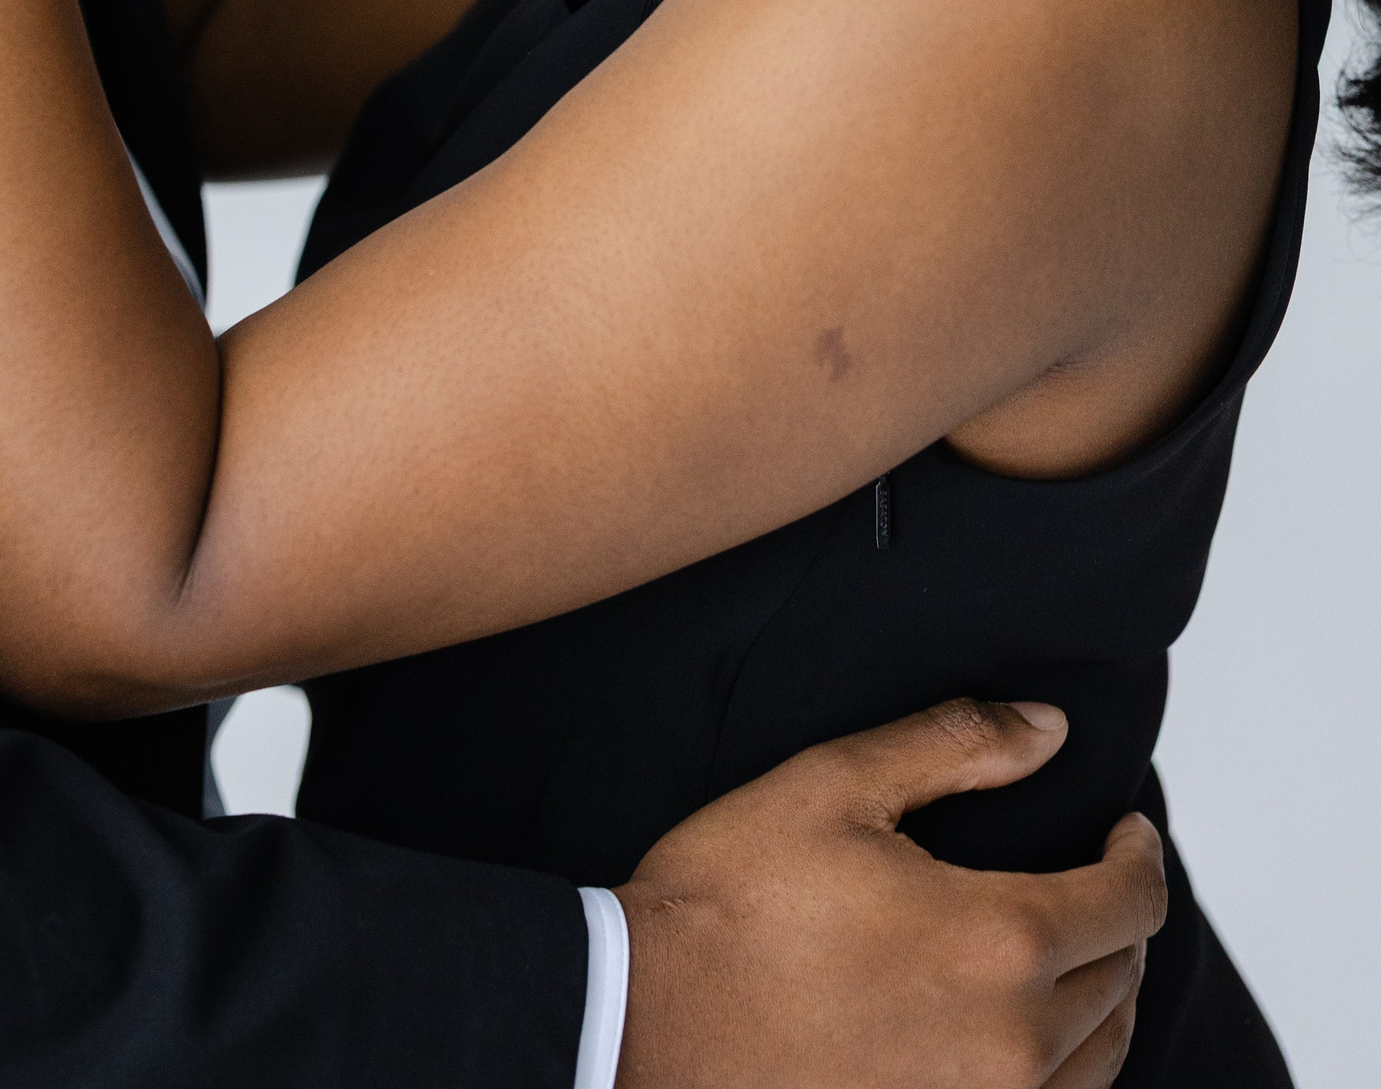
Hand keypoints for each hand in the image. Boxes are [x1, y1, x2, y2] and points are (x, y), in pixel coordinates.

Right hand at [615, 700, 1165, 1088]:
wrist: (642, 1026)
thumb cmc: (730, 904)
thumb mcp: (834, 785)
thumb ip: (955, 745)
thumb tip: (1049, 729)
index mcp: (998, 941)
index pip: (1129, 903)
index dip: (1140, 857)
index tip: (1128, 831)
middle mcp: (1012, 1045)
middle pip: (1122, 982)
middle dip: (1123, 921)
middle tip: (1099, 882)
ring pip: (1098, 1064)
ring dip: (1105, 1002)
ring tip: (1082, 958)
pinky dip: (1062, 1074)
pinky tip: (1029, 1041)